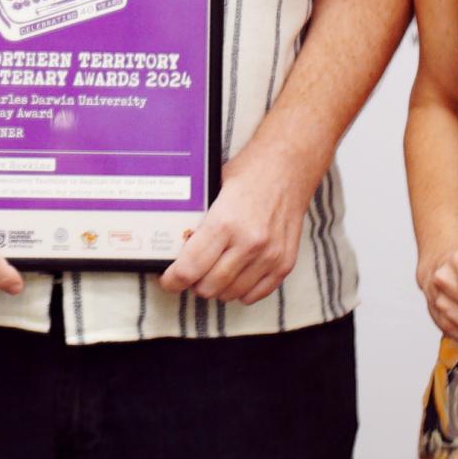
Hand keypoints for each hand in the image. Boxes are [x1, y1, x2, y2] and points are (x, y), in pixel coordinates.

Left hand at [158, 137, 315, 302]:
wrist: (289, 165)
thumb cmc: (250, 172)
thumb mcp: (214, 188)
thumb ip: (199, 220)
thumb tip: (178, 246)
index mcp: (225, 222)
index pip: (190, 268)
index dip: (173, 280)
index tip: (168, 281)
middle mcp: (249, 242)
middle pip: (209, 286)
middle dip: (194, 284)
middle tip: (190, 275)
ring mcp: (269, 255)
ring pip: (232, 293)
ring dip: (218, 288)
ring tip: (212, 274)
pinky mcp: (285, 262)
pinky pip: (258, 293)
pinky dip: (242, 291)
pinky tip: (235, 278)